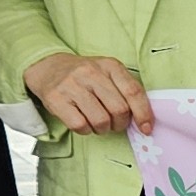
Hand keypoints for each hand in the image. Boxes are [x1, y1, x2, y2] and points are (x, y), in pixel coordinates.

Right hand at [21, 51, 153, 134]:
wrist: (49, 68)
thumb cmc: (85, 76)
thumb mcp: (108, 73)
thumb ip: (125, 90)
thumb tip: (143, 119)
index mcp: (110, 65)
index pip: (133, 92)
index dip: (143, 113)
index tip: (146, 128)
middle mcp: (91, 73)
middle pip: (119, 109)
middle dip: (121, 123)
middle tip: (115, 123)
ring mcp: (72, 85)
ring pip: (101, 120)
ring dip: (104, 129)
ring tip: (99, 123)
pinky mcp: (56, 99)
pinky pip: (80, 125)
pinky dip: (86, 130)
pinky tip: (84, 122)